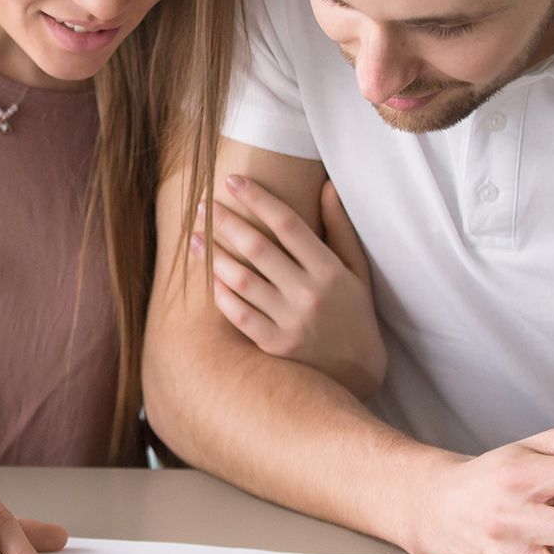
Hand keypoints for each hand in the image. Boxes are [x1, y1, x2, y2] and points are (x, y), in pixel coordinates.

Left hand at [192, 175, 386, 399]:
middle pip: (259, 248)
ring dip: (214, 255)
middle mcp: (309, 294)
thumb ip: (340, 228)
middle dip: (226, 221)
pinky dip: (221, 294)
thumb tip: (327, 186)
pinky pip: (239, 314)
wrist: (358, 372)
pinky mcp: (275, 346)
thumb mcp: (357, 270)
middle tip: (202, 203)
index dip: (258, 199)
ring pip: (242, 280)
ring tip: (195, 237)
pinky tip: (208, 276)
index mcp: (330, 270)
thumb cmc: (354, 313)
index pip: (288, 224)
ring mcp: (290, 322)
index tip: (234, 181)